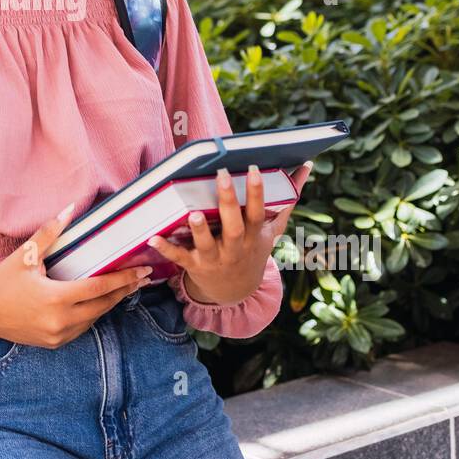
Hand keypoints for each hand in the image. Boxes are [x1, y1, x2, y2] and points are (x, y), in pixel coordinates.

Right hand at [0, 204, 153, 346]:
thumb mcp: (25, 256)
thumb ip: (50, 233)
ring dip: (109, 304)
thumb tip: (70, 209)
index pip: (98, 287)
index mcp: (55, 299)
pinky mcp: (53, 343)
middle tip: (142, 278)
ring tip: (125, 288)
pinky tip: (98, 302)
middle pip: (102, 306)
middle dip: (123, 291)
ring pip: (94, 319)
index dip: (123, 278)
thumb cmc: (1, 281)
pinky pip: (81, 328)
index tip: (142, 270)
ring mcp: (57, 335)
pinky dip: (91, 314)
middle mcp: (59, 321)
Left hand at [147, 162, 313, 306]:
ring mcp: (214, 258)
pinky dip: (166, 248)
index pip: (257, 212)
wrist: (236, 292)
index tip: (253, 168)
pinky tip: (152, 237)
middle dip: (228, 202)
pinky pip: (180, 258)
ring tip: (193, 213)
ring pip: (208, 244)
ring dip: (200, 230)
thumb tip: (306, 166)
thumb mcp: (272, 229)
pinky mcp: (194, 266)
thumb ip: (287, 199)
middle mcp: (235, 248)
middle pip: (233, 226)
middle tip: (221, 176)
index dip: (256, 192)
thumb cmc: (253, 249)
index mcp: (254, 235)